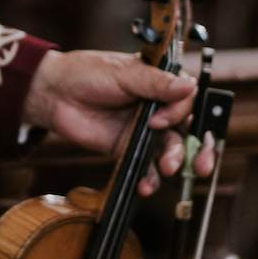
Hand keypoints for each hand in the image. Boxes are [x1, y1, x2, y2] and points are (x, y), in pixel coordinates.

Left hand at [22, 49, 209, 194]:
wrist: (55, 94)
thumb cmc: (88, 73)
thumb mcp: (123, 73)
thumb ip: (155, 83)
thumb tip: (187, 87)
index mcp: (162, 84)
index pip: (188, 101)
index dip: (180, 113)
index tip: (159, 119)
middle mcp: (160, 108)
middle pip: (190, 130)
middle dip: (199, 149)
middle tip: (202, 165)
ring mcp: (146, 130)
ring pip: (172, 150)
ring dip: (175, 162)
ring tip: (168, 169)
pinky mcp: (130, 149)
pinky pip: (147, 167)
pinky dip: (150, 178)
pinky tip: (146, 185)